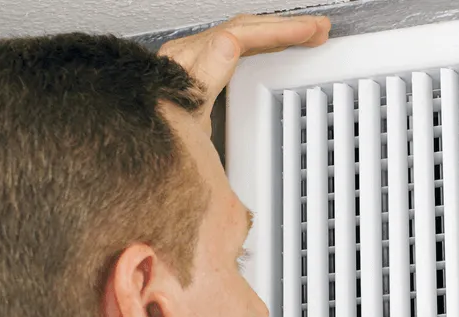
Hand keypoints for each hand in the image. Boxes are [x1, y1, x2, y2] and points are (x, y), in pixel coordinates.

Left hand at [159, 15, 330, 129]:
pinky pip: (234, 45)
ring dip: (275, 32)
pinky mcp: (196, 69)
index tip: (306, 32)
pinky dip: (261, 43)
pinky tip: (276, 46)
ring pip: (241, 34)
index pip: (240, 37)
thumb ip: (208, 76)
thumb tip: (228, 43)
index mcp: (189, 67)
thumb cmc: (160, 138)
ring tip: (307, 33)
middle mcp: (188, 58)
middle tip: (318, 30)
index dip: (276, 32)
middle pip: (243, 30)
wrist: (140, 146)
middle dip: (284, 27)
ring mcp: (192, 61)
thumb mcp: (187, 116)